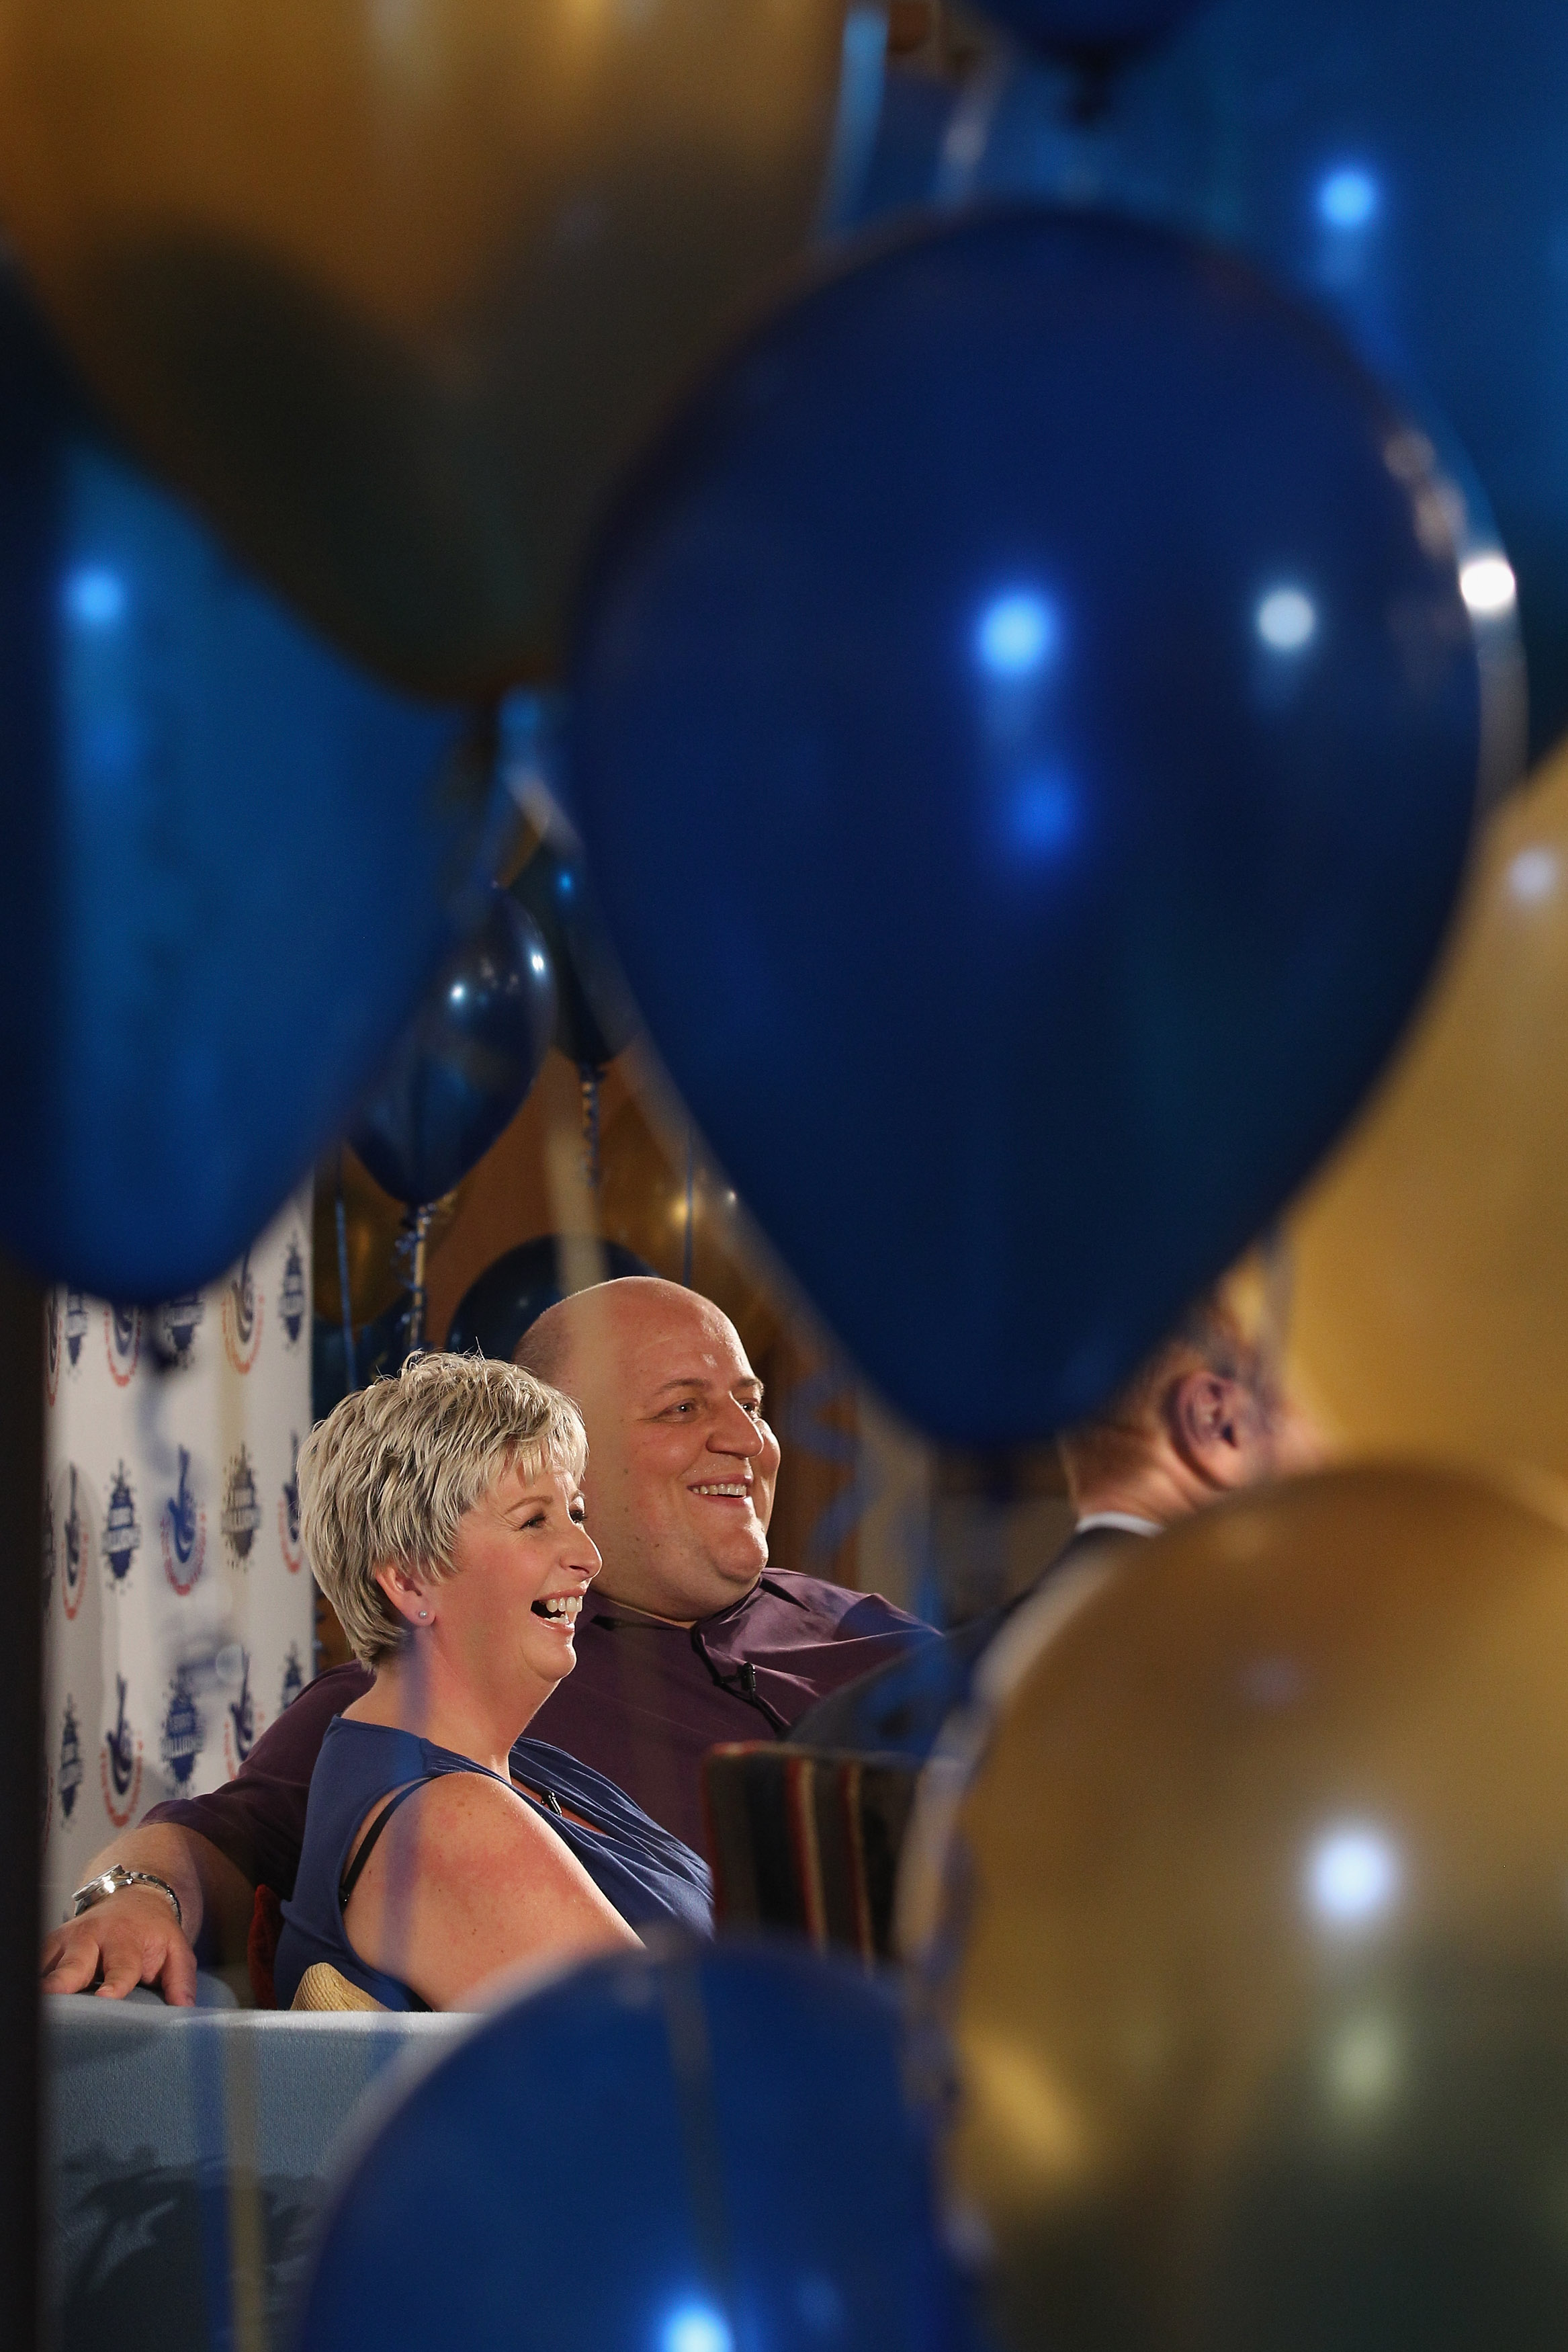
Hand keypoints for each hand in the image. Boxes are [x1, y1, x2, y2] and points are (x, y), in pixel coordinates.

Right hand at [40, 1889, 197, 2005]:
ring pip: (46, 1968)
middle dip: (62, 1983)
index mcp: (125, 1940)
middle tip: (54, 1999)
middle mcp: (91, 1938)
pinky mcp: (49, 1947)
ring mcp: (66, 1942)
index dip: (114, 1983)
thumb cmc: (153, 1933)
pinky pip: (35, 1967)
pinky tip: (36, 2003)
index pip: (121, 1967)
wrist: (132, 1899)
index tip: (106, 1999)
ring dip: (43, 1988)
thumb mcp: (176, 1949)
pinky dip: (35, 1984)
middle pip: (72, 1965)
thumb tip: (184, 2011)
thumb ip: (180, 1979)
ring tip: (40, 2012)